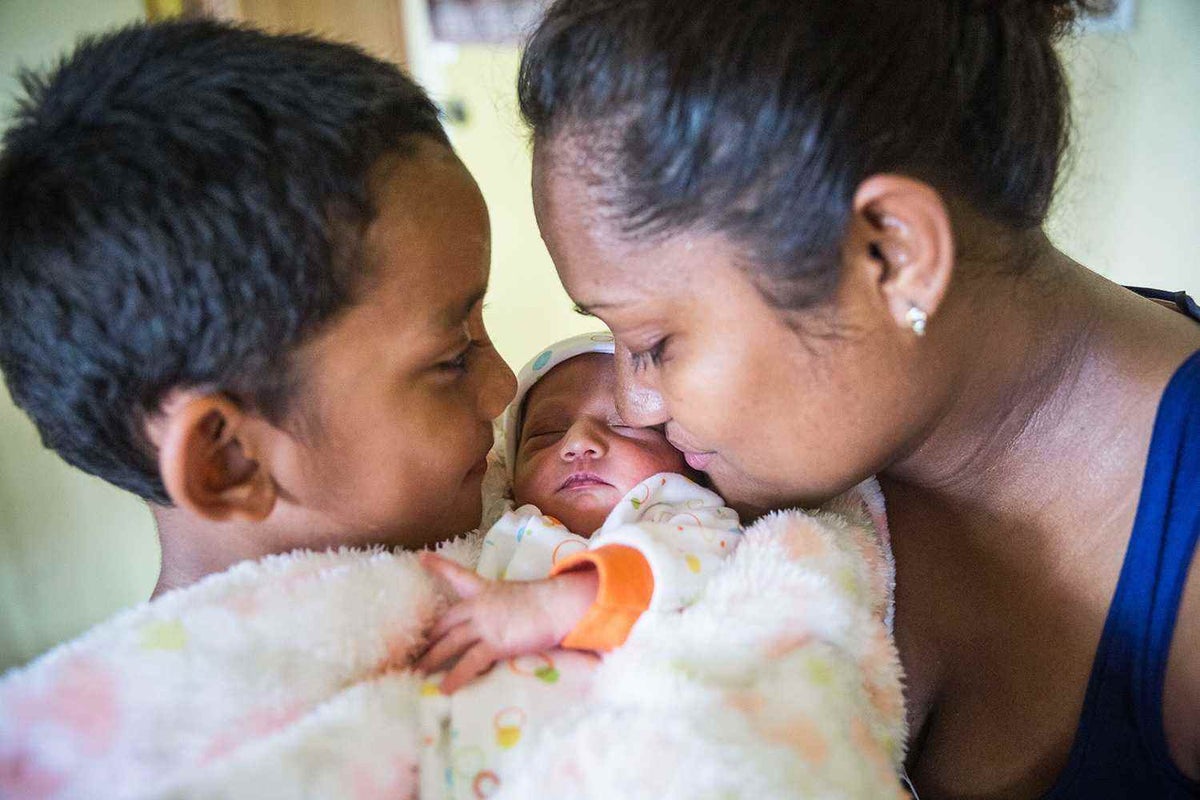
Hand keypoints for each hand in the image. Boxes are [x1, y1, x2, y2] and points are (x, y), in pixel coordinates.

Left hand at [416, 552, 597, 693]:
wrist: (558, 605)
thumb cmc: (544, 601)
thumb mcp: (516, 595)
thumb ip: (502, 605)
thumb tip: (501, 617)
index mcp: (484, 589)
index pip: (457, 575)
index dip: (438, 565)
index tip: (421, 557)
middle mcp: (478, 605)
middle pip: (444, 623)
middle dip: (426, 640)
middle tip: (409, 653)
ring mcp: (485, 624)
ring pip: (449, 643)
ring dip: (432, 660)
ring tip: (416, 674)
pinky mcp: (495, 643)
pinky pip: (469, 663)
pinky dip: (455, 677)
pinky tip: (443, 689)